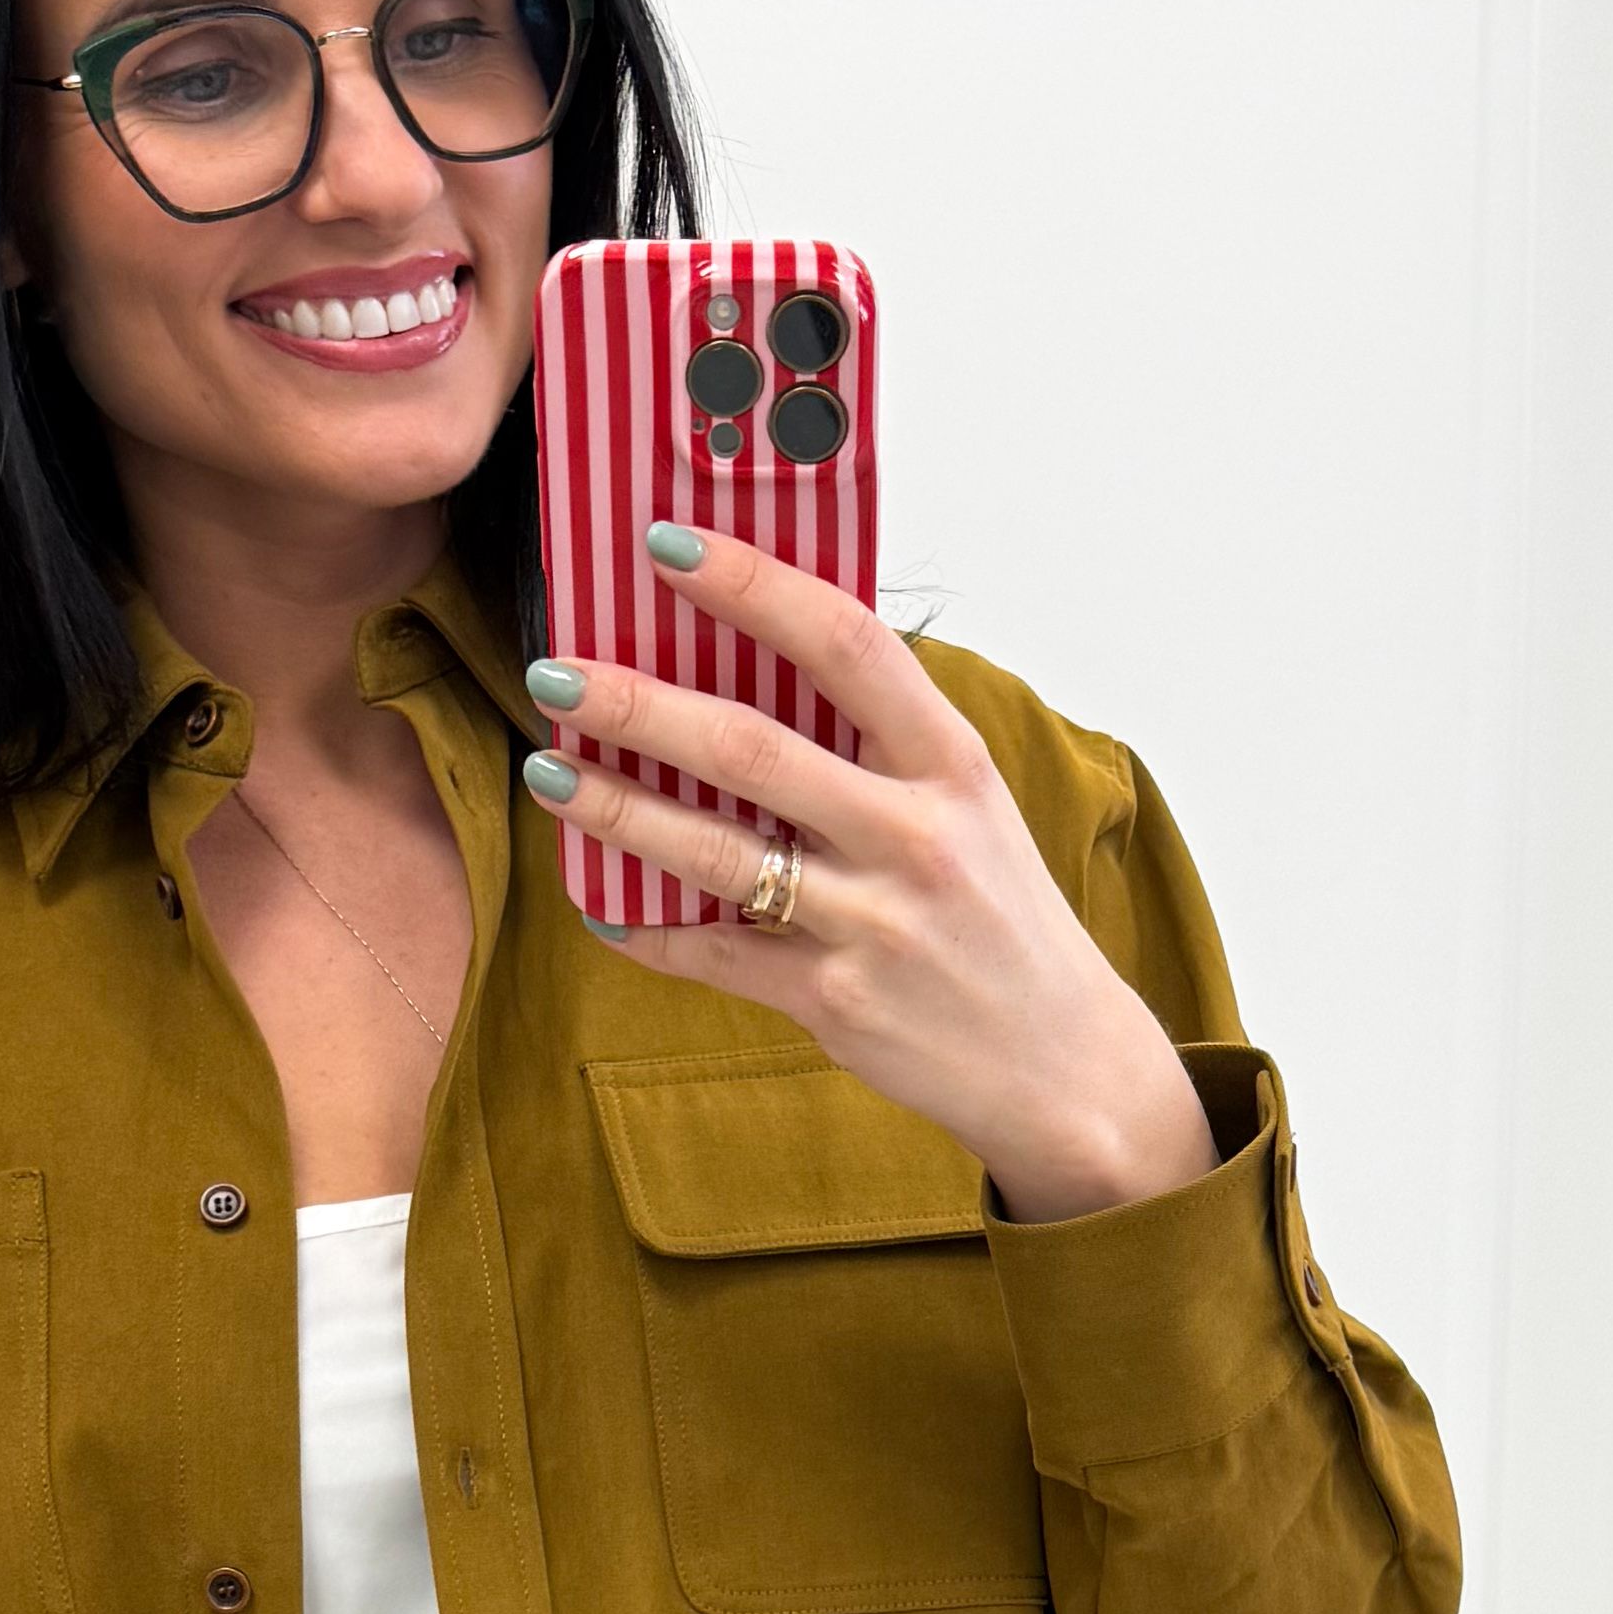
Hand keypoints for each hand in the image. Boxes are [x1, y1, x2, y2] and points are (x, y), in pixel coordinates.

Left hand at [519, 530, 1220, 1224]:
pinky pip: (716, 953)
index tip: (670, 547)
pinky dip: (651, 929)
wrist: (1064, 1066)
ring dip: (617, 809)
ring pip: (717, 852)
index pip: (847, 644)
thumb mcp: (973, 809)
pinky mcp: (836, 1001)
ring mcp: (873, 923)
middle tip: (558, 674)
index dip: (752, 586)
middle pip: (753, 748)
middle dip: (639, 705)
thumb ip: (884, 743)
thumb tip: (760, 664)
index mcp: (954, 765)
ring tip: (548, 773)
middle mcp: (916, 836)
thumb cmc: (1002, 920)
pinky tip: (603, 903)